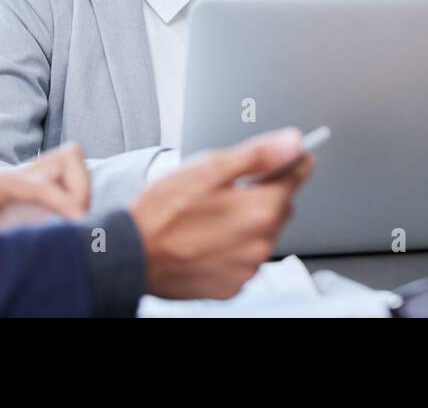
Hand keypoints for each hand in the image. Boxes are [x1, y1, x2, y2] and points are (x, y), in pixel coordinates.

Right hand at [129, 128, 313, 300]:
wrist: (131, 254)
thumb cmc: (162, 212)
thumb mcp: (208, 168)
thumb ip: (257, 154)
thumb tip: (292, 142)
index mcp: (259, 210)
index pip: (295, 178)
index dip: (294, 162)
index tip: (296, 154)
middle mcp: (260, 244)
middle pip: (281, 207)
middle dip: (266, 193)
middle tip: (233, 186)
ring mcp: (246, 269)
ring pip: (264, 234)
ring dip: (250, 221)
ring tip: (213, 213)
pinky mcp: (232, 286)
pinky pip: (246, 259)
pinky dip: (236, 247)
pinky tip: (210, 237)